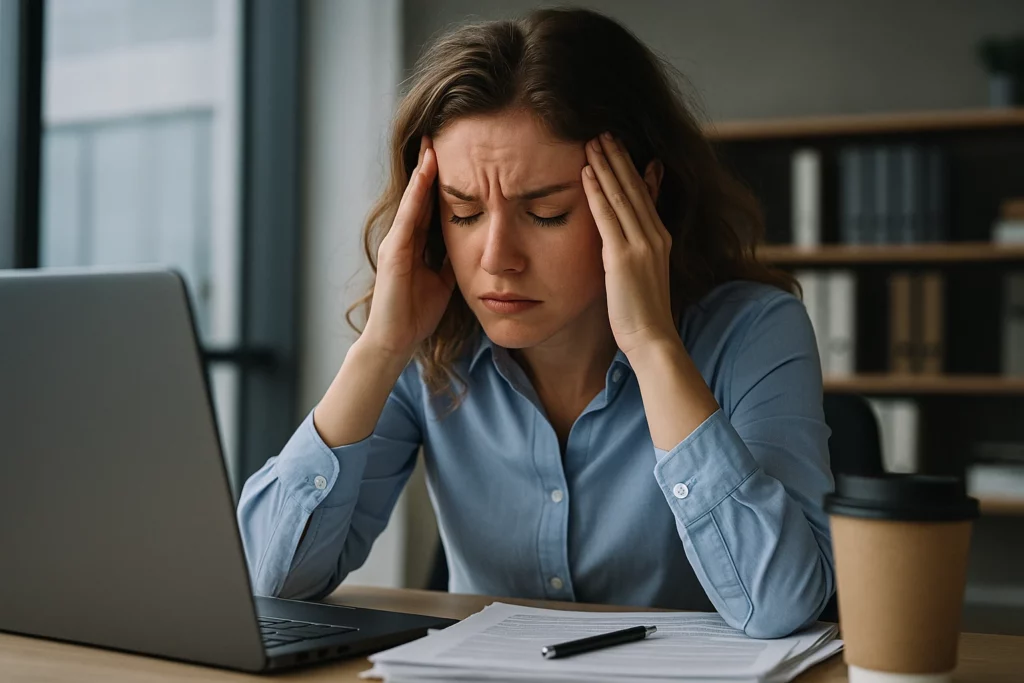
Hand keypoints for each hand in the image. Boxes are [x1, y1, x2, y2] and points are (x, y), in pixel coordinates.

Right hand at [362, 136, 455, 357]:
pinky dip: (417, 195)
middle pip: (418, 195)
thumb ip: (451, 260)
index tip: (455, 155)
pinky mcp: (394, 254)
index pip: (429, 205)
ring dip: (422, 172)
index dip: (440, 181)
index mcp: (414, 245)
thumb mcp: (443, 281)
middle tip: (439, 134)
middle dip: (428, 166)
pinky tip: (427, 175)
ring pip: (412, 200)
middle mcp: (401, 238)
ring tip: (432, 144)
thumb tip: (472, 244)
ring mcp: (395, 244)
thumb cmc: (416, 314)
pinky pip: (408, 218)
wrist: (395, 341)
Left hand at [582, 132, 676, 356]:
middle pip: (634, 187)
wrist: (652, 338)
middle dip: (619, 157)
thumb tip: (625, 236)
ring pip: (622, 195)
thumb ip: (637, 248)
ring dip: (607, 165)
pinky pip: (607, 216)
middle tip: (604, 131)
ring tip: (593, 140)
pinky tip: (586, 172)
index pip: (644, 194)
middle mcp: (654, 236)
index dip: (631, 168)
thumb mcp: (644, 274)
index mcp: (660, 239)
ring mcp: (641, 245)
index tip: (618, 146)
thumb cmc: (642, 313)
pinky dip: (597, 191)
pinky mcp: (624, 257)